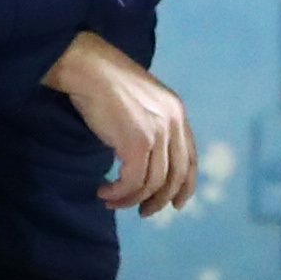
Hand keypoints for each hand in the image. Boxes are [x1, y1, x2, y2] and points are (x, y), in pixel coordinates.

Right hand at [42, 30, 196, 214]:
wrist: (89, 68)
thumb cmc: (107, 83)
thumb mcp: (142, 103)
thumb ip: (152, 126)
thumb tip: (147, 162)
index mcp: (178, 112)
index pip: (191, 158)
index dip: (185, 186)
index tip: (174, 204)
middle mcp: (174, 122)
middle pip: (176, 176)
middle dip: (159, 200)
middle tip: (143, 212)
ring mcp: (157, 133)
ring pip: (153, 183)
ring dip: (131, 199)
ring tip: (113, 201)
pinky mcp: (137, 142)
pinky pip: (133, 181)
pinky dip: (119, 193)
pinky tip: (105, 192)